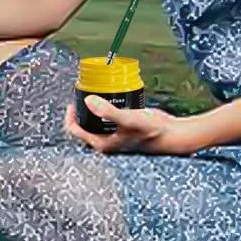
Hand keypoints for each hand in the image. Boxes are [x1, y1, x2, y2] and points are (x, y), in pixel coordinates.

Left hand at [63, 96, 192, 154]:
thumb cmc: (150, 131)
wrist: (171, 134)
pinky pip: (106, 119)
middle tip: (80, 97)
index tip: (73, 101)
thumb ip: (107, 111)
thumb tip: (88, 100)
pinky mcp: (122, 128)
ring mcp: (114, 135)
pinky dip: (103, 110)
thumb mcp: (127, 119)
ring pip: (94, 123)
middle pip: (83, 128)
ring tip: (90, 95)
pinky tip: (108, 98)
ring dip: (90, 110)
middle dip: (79, 112)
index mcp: (102, 144)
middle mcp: (106, 141)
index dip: (70, 116)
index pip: (75, 132)